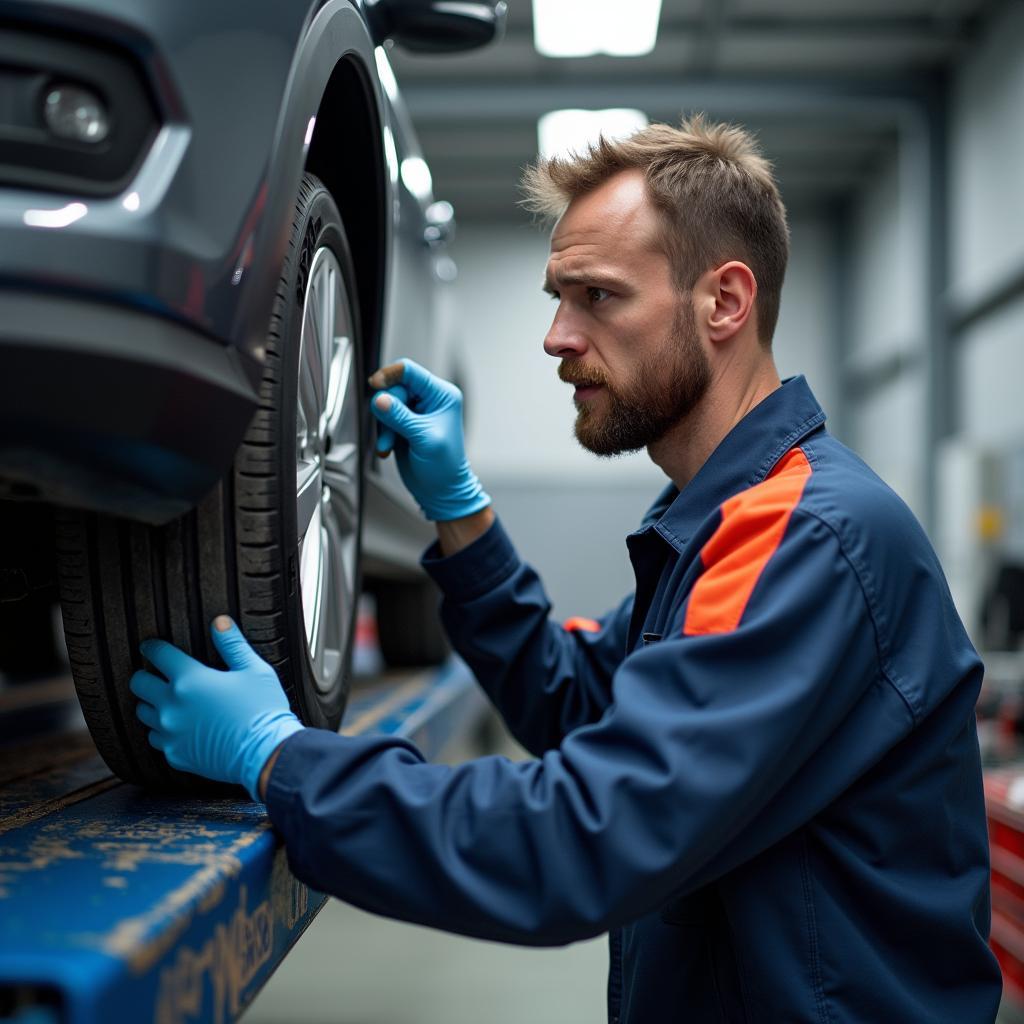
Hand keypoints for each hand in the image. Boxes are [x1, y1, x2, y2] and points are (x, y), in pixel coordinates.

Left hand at [130, 616, 303, 799]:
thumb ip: (232, 644)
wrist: (265, 753)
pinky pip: (155, 739)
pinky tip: (177, 726)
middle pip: (139, 684)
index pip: (158, 655)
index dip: (152, 647)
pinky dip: (162, 731)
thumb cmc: (262, 710)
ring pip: (143, 713)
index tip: (151, 646)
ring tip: (165, 700)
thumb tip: (220, 622)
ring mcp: (171, 732)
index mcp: (190, 680)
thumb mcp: (253, 670)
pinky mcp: (175, 754)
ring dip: (151, 703)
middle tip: (155, 673)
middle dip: (145, 675)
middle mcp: (172, 706)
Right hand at [368, 358, 489, 521]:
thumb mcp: (423, 438)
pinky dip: (382, 433)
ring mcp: (414, 413)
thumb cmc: (444, 466)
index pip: (411, 372)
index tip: (376, 385)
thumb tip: (380, 399)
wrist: (441, 490)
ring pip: (386, 404)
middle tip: (389, 430)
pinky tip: (388, 447)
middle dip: (387, 410)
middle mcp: (428, 400)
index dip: (391, 375)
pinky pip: (383, 419)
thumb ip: (400, 416)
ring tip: (389, 444)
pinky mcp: (403, 425)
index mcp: (442, 396)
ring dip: (384, 426)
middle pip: (394, 387)